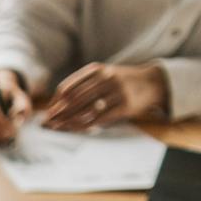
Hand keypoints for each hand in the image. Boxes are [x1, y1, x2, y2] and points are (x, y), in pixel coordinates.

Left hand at [42, 62, 166, 130]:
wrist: (154, 82)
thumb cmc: (122, 81)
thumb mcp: (104, 75)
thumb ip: (84, 85)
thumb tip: (56, 104)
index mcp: (97, 70)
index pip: (68, 87)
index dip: (54, 102)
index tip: (47, 112)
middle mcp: (106, 78)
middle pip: (74, 100)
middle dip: (57, 113)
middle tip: (46, 124)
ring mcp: (116, 92)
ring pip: (85, 110)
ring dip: (67, 121)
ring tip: (56, 128)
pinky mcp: (125, 106)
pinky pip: (99, 119)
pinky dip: (84, 125)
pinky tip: (75, 130)